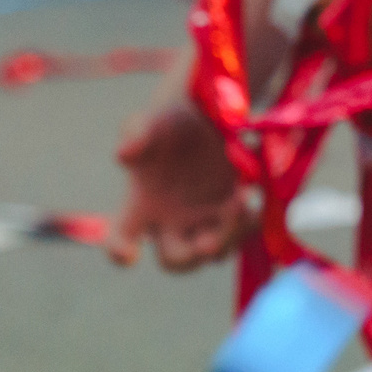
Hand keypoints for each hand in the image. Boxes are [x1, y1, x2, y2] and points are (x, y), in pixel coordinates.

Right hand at [108, 96, 251, 271]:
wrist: (206, 110)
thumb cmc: (169, 121)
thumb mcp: (152, 120)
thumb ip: (136, 132)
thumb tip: (123, 154)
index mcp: (140, 206)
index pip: (120, 238)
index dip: (119, 251)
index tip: (129, 255)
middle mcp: (171, 223)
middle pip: (175, 260)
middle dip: (188, 257)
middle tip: (205, 243)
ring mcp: (205, 222)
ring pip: (214, 252)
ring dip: (226, 237)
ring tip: (238, 204)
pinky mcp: (235, 213)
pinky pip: (243, 231)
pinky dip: (247, 222)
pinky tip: (253, 197)